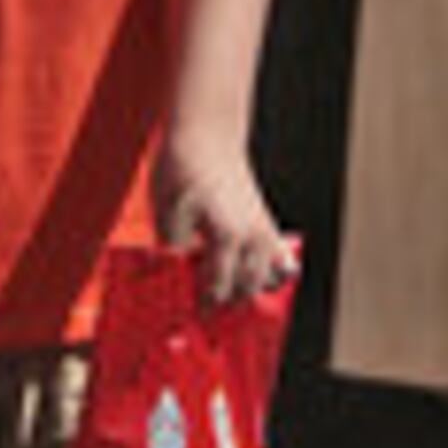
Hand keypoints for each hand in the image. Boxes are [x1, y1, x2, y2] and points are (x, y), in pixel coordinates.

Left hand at [155, 132, 296, 306]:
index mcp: (227, 235)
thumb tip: (175, 268)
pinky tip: (262, 278)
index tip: (196, 313)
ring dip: (252, 289)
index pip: (220, 284)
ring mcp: (264, 229)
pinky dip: (274, 272)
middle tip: (211, 312)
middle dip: (230, 301)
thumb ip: (174, 243)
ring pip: (270, 276)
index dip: (207, 302)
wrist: (207, 133)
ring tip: (232, 296)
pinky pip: (281, 257)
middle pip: (248, 286)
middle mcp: (252, 237)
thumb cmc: (183, 166)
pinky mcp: (266, 220)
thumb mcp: (166, 206)